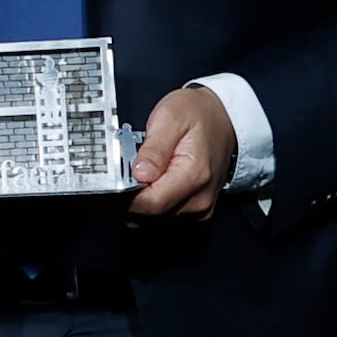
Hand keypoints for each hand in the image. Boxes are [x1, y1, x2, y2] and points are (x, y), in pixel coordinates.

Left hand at [127, 84, 239, 220]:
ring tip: (140, 175)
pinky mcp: (196, 213)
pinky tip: (149, 185)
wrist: (222, 118)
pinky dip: (150, 206)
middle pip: (150, 215)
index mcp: (194, 176)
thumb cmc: (197, 115)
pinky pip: (163, 220)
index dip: (126, 195)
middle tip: (125, 171)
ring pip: (154, 221)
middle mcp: (200, 199)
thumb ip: (154, 148)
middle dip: (129, 198)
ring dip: (138, 203)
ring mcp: (200, 209)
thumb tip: (139, 174)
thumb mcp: (170, 117)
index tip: (115, 178)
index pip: (150, 203)